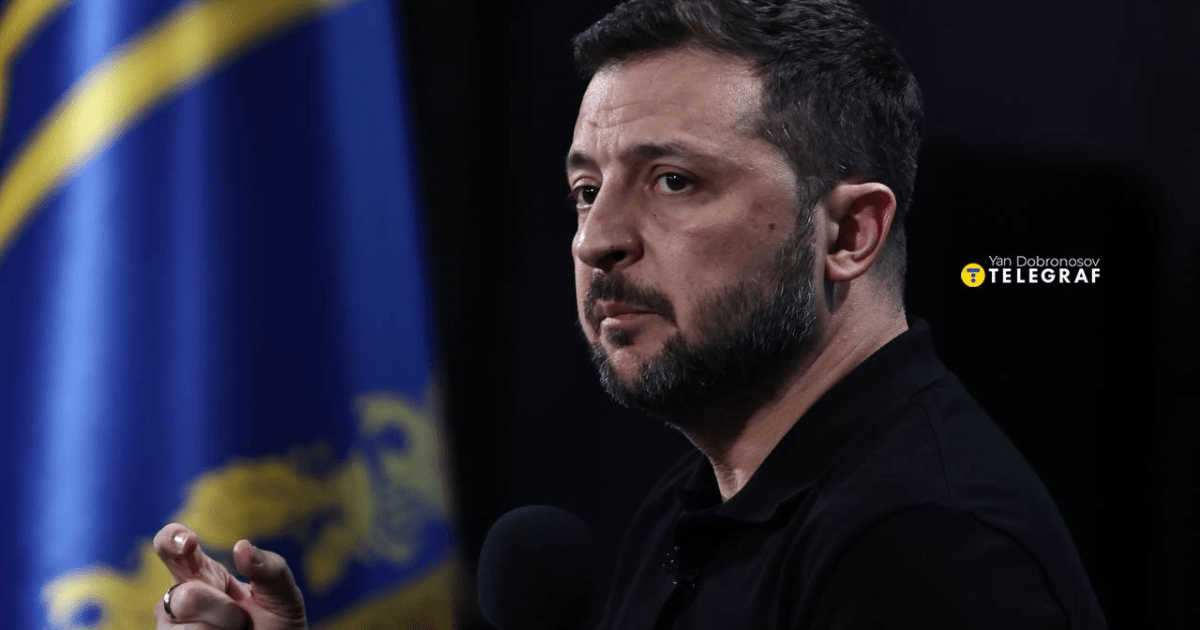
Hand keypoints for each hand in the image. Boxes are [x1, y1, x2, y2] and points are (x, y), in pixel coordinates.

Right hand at [153, 523, 307, 629]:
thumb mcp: (283, 594)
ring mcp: (170, 626)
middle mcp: (177, 597)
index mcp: (201, 572)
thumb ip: (270, 568)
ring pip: (191, 629)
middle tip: (241, 618)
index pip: (171, 545)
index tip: (190, 542)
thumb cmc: (277, 624)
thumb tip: (242, 546)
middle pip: (186, 596)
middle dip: (224, 610)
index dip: (172, 538)